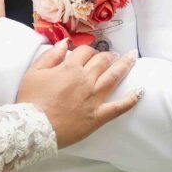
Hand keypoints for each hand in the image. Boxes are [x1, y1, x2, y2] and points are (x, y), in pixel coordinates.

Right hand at [17, 43, 141, 148]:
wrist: (33, 128)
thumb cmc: (30, 100)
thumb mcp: (33, 72)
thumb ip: (50, 55)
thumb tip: (64, 43)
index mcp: (70, 68)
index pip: (85, 51)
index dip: (88, 50)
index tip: (88, 53)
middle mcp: (86, 80)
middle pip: (102, 61)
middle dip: (108, 55)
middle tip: (112, 55)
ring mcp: (95, 98)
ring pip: (114, 77)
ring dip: (124, 66)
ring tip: (132, 58)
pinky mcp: (99, 116)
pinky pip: (119, 106)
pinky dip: (132, 99)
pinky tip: (141, 91)